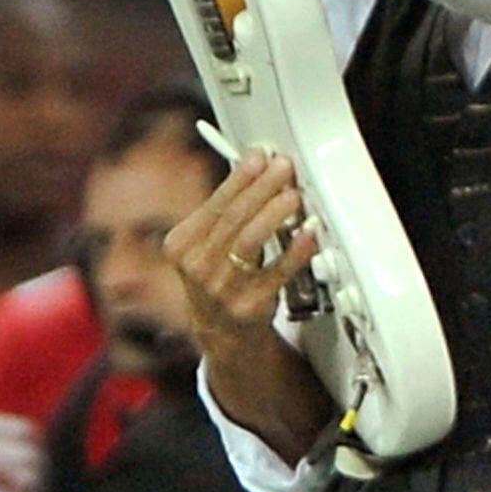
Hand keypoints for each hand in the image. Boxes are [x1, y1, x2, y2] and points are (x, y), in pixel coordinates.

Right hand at [164, 149, 318, 341]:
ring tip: (293, 195)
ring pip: (249, 242)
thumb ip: (227, 211)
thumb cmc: (220, 277)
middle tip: (283, 167)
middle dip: (261, 188)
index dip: (240, 178)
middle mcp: (197, 268)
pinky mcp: (249, 308)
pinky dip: (295, 252)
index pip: (214, 204)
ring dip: (273, 214)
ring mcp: (222, 290)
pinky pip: (276, 274)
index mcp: (182, 246)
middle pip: (232, 219)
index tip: (259, 158)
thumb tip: (259, 168)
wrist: (223, 333)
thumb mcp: (207, 245)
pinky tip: (309, 235)